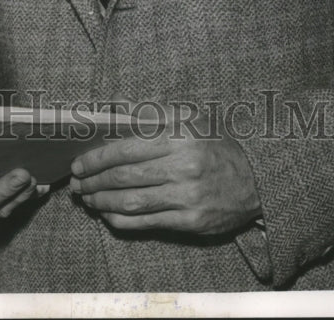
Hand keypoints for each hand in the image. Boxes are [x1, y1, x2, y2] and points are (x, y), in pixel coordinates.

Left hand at [69, 109, 260, 235]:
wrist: (257, 181)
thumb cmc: (217, 146)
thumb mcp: (191, 119)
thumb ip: (152, 113)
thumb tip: (113, 110)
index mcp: (180, 136)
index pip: (127, 148)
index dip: (98, 158)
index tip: (79, 163)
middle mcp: (183, 166)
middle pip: (125, 177)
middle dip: (94, 181)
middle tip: (77, 184)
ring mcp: (187, 196)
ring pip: (132, 202)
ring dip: (102, 202)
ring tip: (87, 199)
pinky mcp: (190, 221)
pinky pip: (146, 223)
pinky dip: (121, 221)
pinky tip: (108, 216)